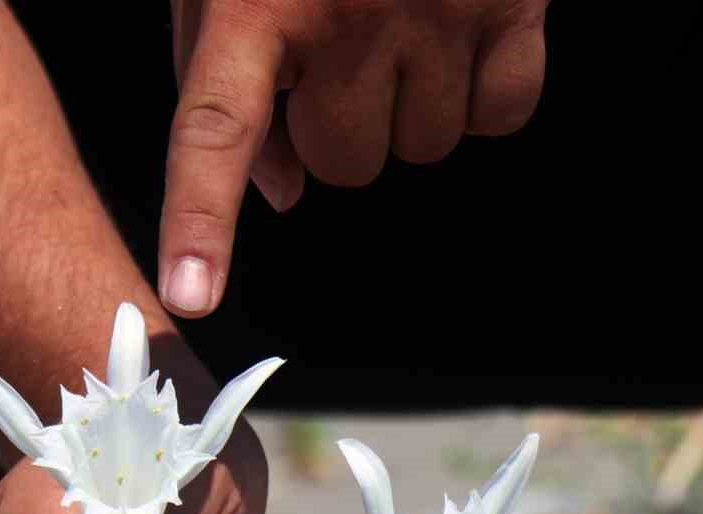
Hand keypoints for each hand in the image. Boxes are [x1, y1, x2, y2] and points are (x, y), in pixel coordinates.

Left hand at [158, 0, 547, 316]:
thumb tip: (280, 197)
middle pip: (340, 165)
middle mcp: (345, 16)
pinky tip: (460, 37)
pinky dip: (480, 98)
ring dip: (406, 113)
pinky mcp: (511, 5)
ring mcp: (435, 14)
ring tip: (401, 29)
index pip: (216, 132)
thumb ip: (232, 80)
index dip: (202, 220)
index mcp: (255, 3)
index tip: (191, 294)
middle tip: (340, 60)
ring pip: (419, 150)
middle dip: (334, 131)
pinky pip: (497, 117)